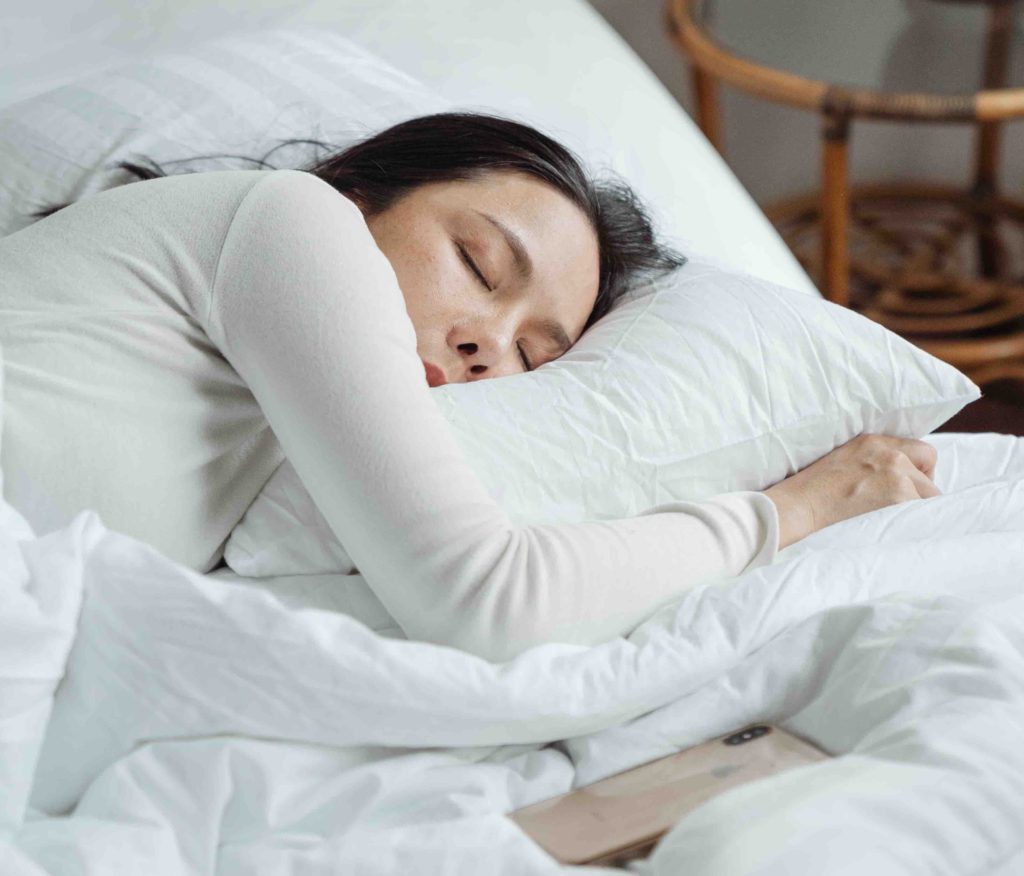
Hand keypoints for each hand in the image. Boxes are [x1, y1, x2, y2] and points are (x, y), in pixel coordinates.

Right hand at [763, 434, 939, 549]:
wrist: (798, 506)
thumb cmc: (812, 491)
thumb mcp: (843, 460)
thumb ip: (872, 461)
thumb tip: (898, 477)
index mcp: (874, 441)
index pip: (921, 451)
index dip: (917, 472)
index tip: (905, 487)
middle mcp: (890, 454)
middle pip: (929, 473)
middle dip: (919, 492)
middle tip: (897, 509)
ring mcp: (896, 475)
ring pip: (930, 496)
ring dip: (916, 509)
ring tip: (891, 520)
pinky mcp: (899, 498)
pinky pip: (923, 514)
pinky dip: (912, 524)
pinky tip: (891, 527)